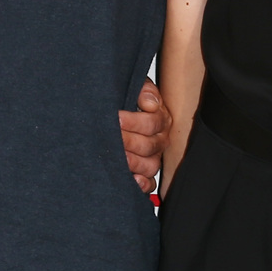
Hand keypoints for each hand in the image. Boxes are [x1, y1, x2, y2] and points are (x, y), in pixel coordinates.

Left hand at [120, 79, 171, 193]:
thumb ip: (144, 89)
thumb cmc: (127, 99)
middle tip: (110, 137)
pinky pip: (150, 184)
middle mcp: (160, 140)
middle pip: (149, 145)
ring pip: (150, 165)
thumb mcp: (136, 86)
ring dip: (132, 162)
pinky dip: (142, 184)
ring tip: (116, 157)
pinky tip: (132, 180)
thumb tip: (150, 103)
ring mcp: (153, 157)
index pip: (152, 122)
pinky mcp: (145, 173)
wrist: (115, 113)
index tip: (117, 118)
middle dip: (127, 141)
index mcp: (160, 119)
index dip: (134, 121)